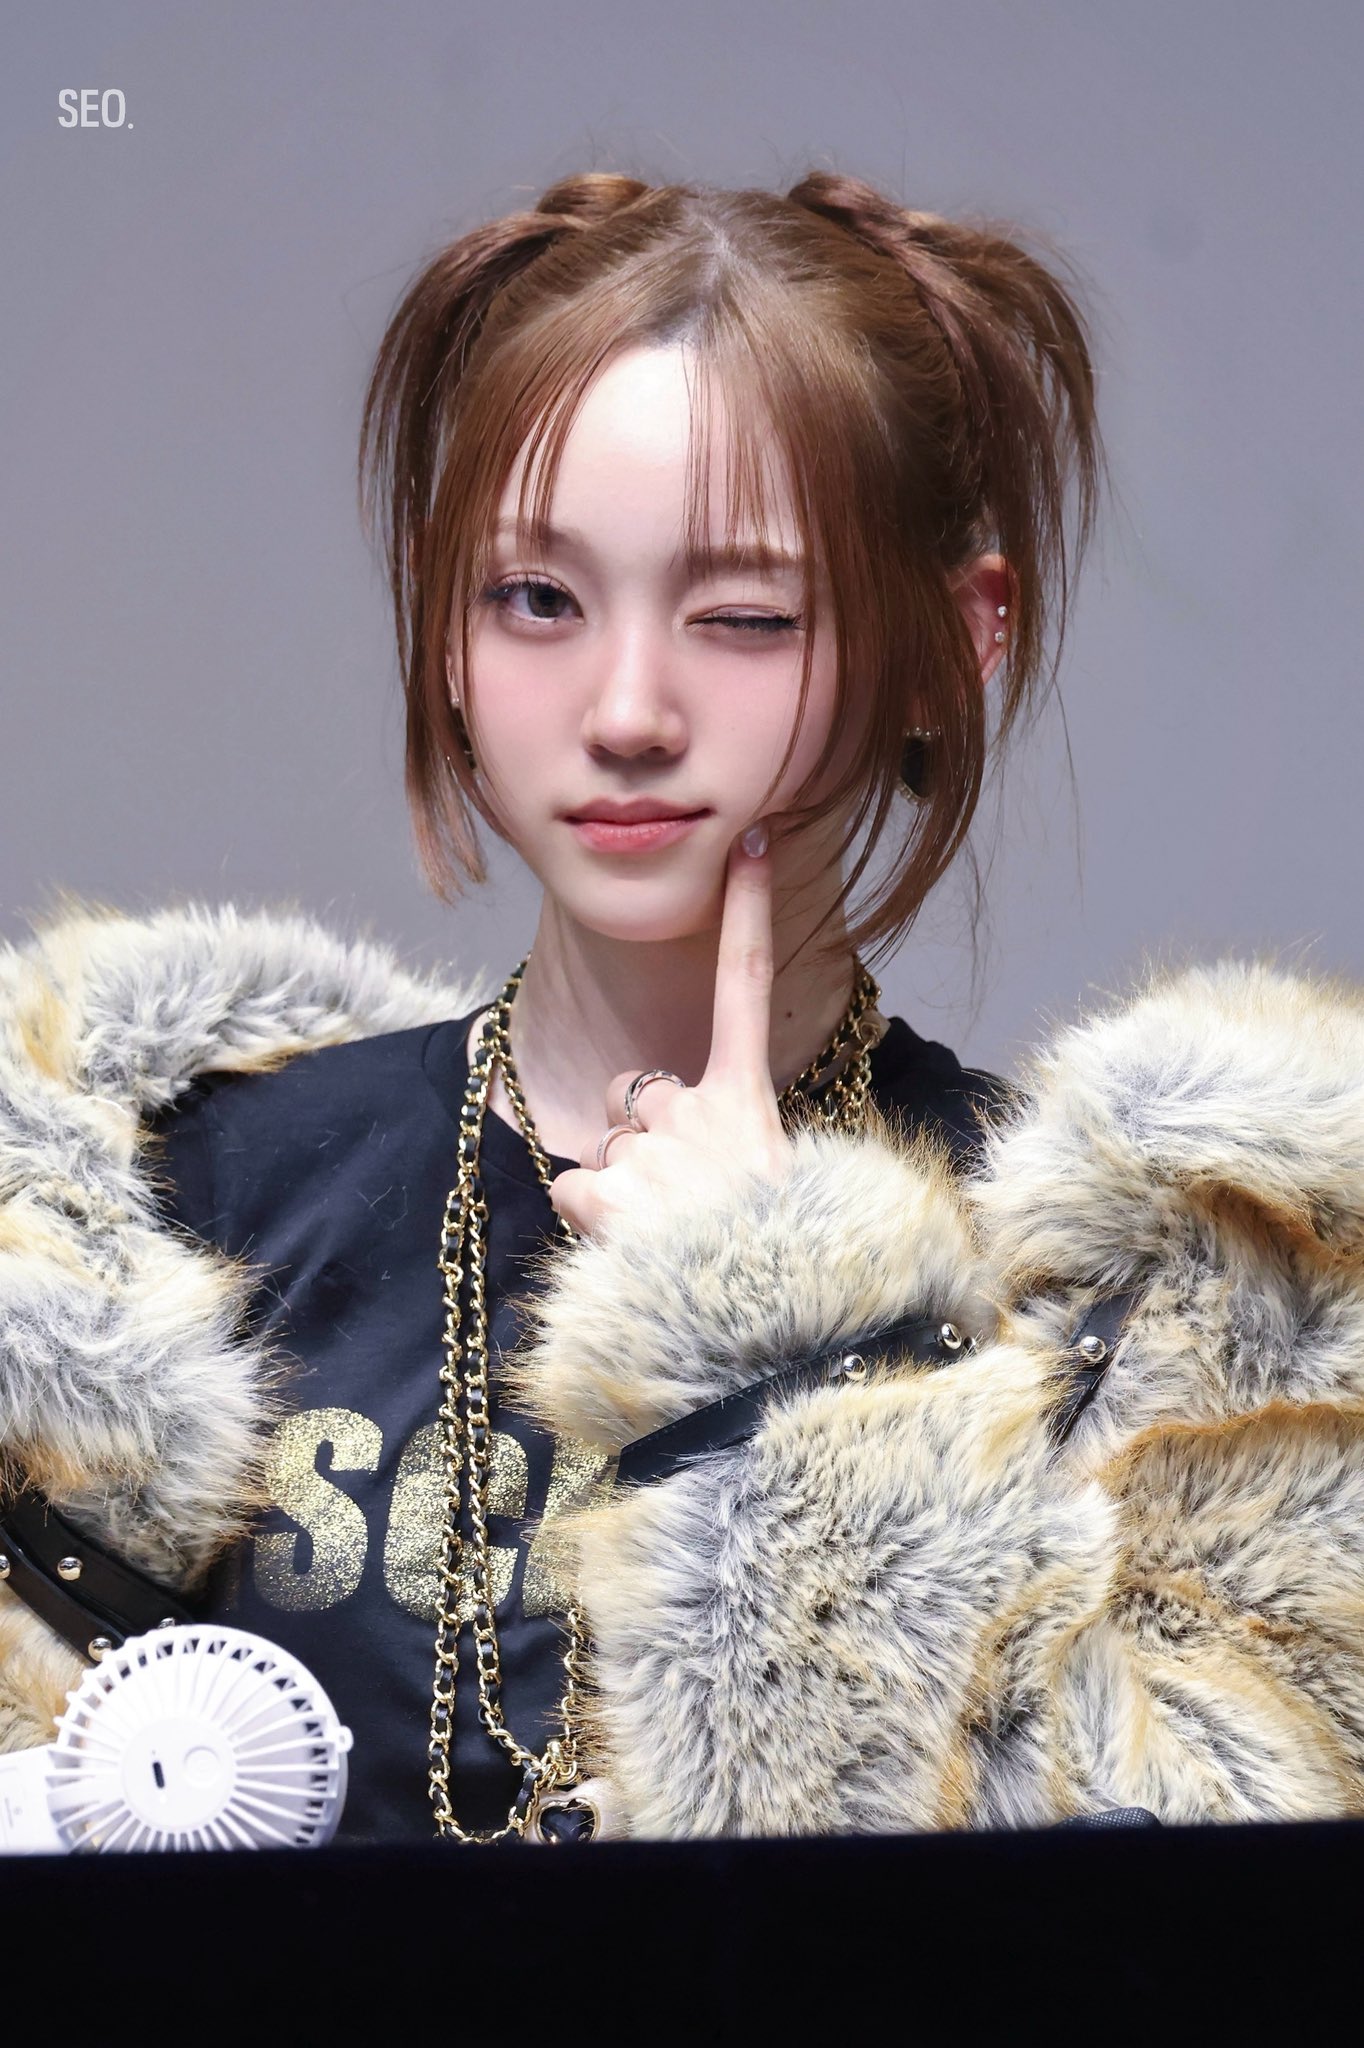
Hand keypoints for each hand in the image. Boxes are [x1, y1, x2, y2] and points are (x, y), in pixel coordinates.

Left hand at [549, 827, 794, 1238]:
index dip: (749, 910)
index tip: (753, 841)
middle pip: (637, 1096)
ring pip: (605, 1147)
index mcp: (750, 1107)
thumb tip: (685, 1145)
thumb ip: (731, 1143)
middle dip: (644, 1139)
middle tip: (685, 1204)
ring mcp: (649, 1153)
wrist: (768, 1342)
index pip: (746, 988)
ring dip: (621, 1187)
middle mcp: (698, 1115)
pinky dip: (590, 1220)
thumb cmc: (780, 1270)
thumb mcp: (782, 1186)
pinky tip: (632, 1253)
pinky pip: (571, 1188)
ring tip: (668, 1240)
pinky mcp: (605, 1194)